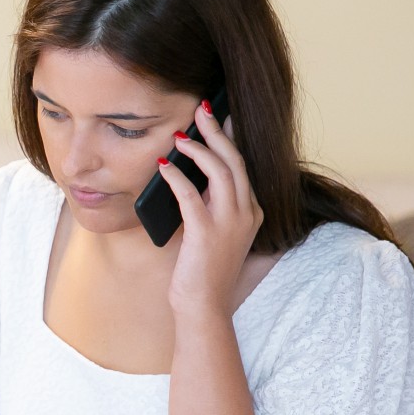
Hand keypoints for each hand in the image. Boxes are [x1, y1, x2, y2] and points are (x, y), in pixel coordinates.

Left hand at [155, 100, 263, 317]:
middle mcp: (246, 213)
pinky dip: (176, 176)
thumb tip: (188, 174)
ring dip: (198, 149)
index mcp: (250, 211)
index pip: (242, 165)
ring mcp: (229, 222)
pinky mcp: (206, 232)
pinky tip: (162, 166)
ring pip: (220, 171)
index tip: (219, 117)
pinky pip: (191, 194)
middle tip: (201, 109)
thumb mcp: (212, 230)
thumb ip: (208, 204)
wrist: (204, 304)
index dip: (229, 138)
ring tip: (179, 136)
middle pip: (234, 160)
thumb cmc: (203, 269)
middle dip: (216, 131)